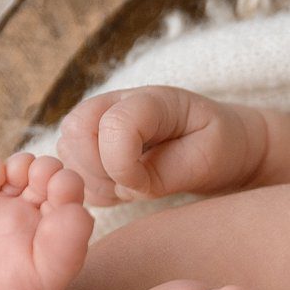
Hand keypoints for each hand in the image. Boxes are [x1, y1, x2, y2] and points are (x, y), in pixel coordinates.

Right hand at [55, 85, 254, 205]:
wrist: (222, 147)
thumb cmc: (219, 148)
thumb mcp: (207, 157)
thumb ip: (166, 172)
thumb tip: (126, 184)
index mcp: (151, 99)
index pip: (112, 124)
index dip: (123, 165)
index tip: (148, 186)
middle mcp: (117, 103)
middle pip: (74, 133)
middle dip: (101, 173)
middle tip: (136, 186)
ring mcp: (99, 122)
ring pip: (67, 154)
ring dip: (97, 183)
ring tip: (135, 186)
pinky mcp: (90, 145)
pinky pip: (73, 172)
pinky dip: (94, 190)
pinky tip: (125, 188)